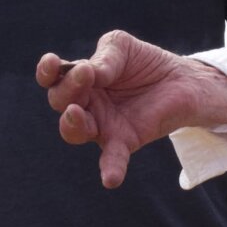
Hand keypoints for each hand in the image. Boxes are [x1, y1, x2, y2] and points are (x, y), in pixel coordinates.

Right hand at [37, 29, 226, 187]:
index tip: (53, 62)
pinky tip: (111, 179)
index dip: (46, 71)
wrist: (180, 80)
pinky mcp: (124, 140)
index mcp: (79, 80)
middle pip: (60, 102)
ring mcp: (102, 124)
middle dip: (67, 88)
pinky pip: (112, 158)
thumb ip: (106, 55)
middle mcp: (85, 104)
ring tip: (76, 112)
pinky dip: (110, 169)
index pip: (52, 78)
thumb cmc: (144, 62)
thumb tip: (92, 73)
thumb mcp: (123, 47)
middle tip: (86, 74)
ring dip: (71, 123)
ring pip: (74, 131)